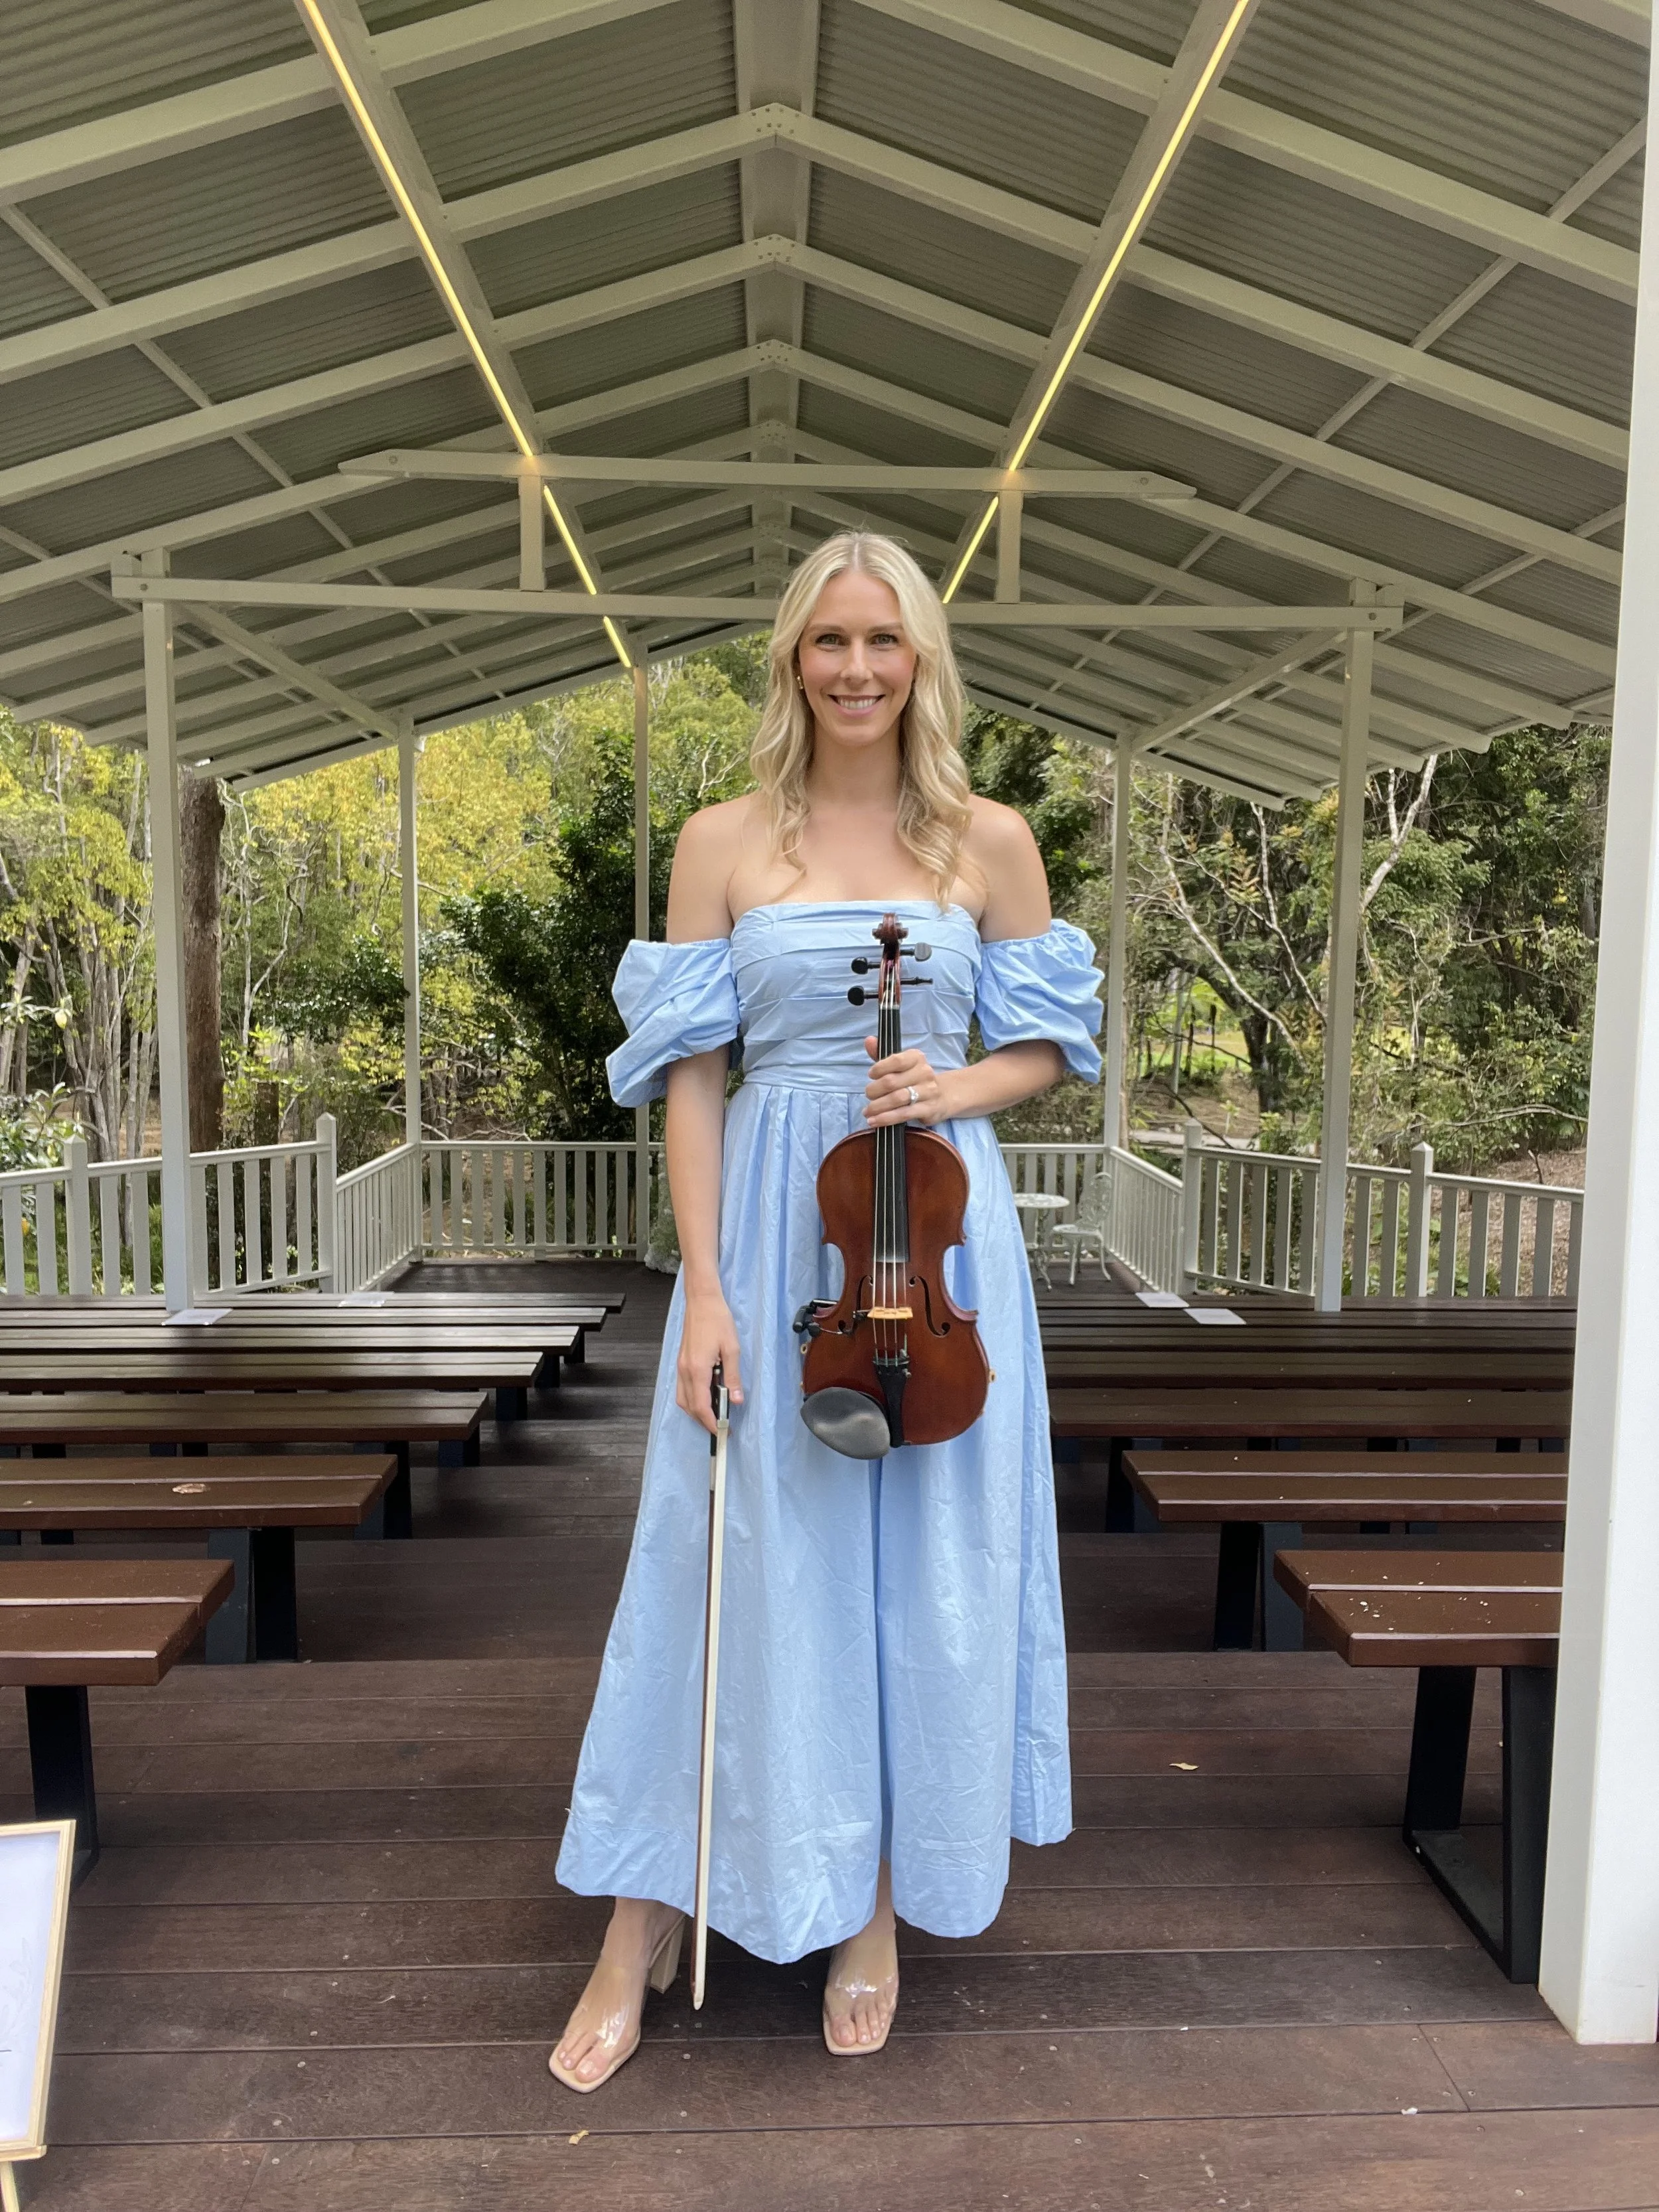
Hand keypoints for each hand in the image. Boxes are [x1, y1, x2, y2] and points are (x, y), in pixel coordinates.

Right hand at [676, 1285, 742, 1433]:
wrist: (701, 1301)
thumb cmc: (718, 1320)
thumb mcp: (732, 1349)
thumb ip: (733, 1377)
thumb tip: (737, 1400)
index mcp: (697, 1369)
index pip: (701, 1406)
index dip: (711, 1422)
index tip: (722, 1431)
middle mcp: (685, 1371)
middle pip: (689, 1407)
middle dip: (703, 1420)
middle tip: (720, 1426)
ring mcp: (680, 1366)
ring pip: (682, 1399)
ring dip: (695, 1411)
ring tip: (713, 1414)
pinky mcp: (681, 1362)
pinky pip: (682, 1388)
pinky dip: (691, 1399)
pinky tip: (705, 1396)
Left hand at [862, 1040, 955, 1126]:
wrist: (943, 1096)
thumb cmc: (914, 1079)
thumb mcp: (900, 1065)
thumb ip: (881, 1054)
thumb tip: (868, 1040)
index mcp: (917, 1058)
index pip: (896, 1060)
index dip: (880, 1068)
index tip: (871, 1075)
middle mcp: (925, 1073)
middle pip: (892, 1082)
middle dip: (874, 1090)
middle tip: (868, 1095)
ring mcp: (929, 1092)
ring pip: (897, 1099)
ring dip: (878, 1106)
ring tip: (867, 1111)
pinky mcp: (929, 1110)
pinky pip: (904, 1114)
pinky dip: (886, 1119)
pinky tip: (875, 1121)